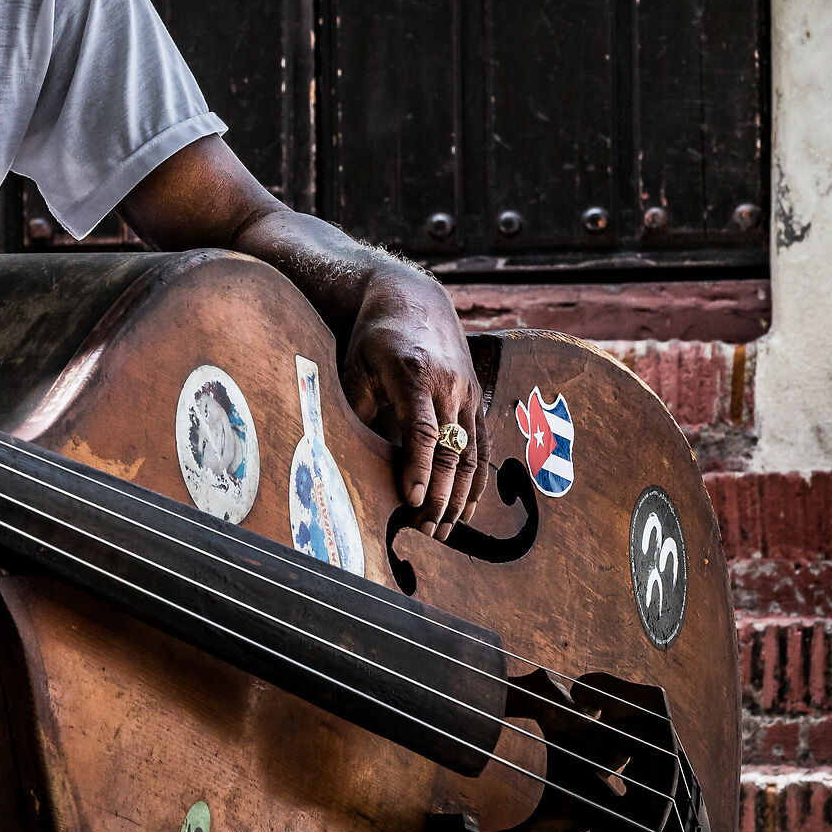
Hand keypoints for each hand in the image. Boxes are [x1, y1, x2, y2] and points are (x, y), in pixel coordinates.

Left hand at [338, 268, 487, 536]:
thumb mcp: (355, 366)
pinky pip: (482, 446)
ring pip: (471, 453)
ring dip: (459, 496)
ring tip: (443, 531)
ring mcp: (467, 393)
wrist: (413, 300)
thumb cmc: (375, 338)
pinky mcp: (476, 399)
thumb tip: (349, 458)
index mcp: (415, 374)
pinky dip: (476, 480)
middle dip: (440, 496)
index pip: (421, 430)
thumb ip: (358, 409)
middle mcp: (449, 385)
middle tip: (426, 532)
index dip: (419, 468)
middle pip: (450, 449)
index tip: (412, 502)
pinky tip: (466, 508)